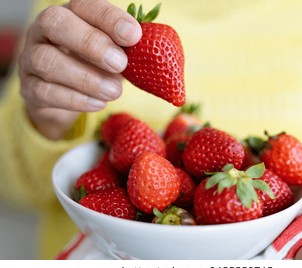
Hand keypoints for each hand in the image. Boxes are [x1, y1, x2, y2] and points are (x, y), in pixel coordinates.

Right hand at [18, 0, 141, 139]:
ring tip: (114, 92)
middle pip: (56, 23)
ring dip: (85, 78)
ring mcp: (30, 59)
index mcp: (70, 15)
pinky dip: (75, 100)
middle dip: (91, 43)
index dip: (109, 19)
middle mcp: (44, 31)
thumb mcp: (113, 54)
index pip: (85, 5)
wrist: (63, 97)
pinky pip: (45, 92)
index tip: (134, 35)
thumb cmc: (94, 68)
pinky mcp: (29, 89)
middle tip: (120, 63)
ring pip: (47, 60)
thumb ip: (126, 49)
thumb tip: (152, 51)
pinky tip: (98, 104)